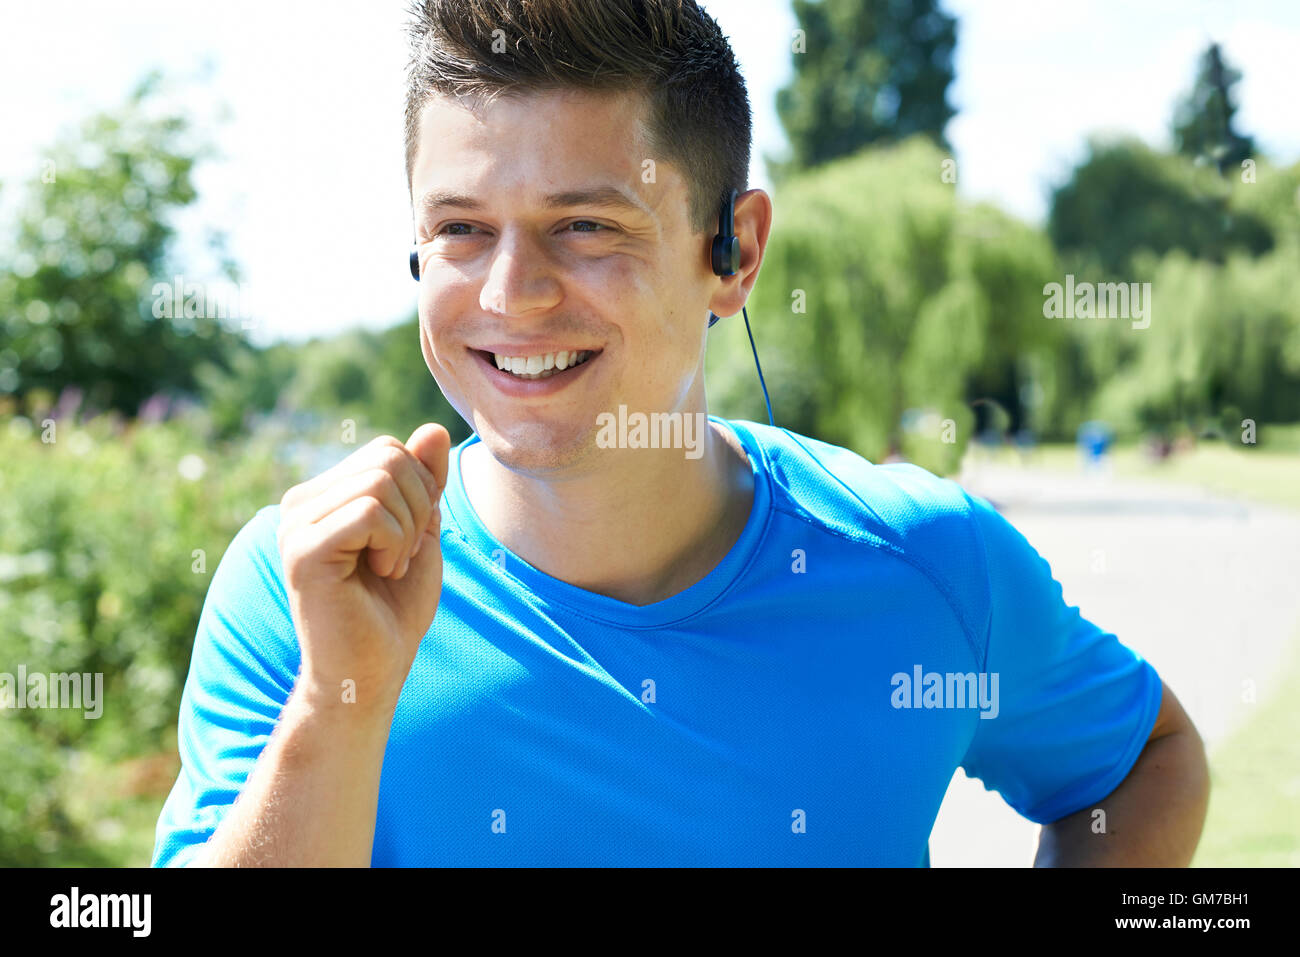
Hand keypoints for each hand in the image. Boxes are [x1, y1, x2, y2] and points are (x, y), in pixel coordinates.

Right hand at [276, 423, 450, 710]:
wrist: (372, 671)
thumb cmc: (394, 608)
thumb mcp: (422, 530)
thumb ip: (425, 481)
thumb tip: (434, 429)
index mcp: (323, 495)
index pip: (389, 449)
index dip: (420, 491)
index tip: (407, 540)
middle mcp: (301, 503)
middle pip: (388, 458)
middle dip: (417, 508)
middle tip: (399, 557)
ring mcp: (295, 525)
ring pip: (382, 482)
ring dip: (407, 531)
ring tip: (387, 568)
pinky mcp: (302, 551)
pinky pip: (371, 513)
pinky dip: (394, 544)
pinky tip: (378, 574)